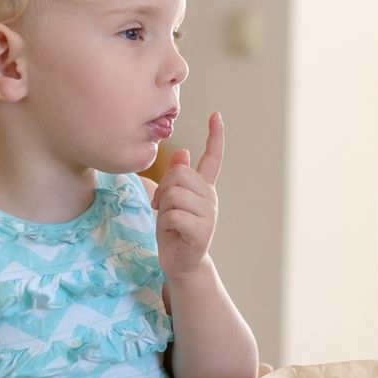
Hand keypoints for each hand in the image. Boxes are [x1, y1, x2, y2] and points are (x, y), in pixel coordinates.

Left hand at [154, 112, 222, 279]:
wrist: (182, 263)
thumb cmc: (175, 230)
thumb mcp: (172, 201)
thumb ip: (178, 178)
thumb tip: (182, 151)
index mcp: (204, 188)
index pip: (213, 157)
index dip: (215, 136)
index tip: (216, 115)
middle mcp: (210, 197)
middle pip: (180, 174)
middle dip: (163, 188)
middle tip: (161, 206)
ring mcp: (209, 214)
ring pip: (174, 194)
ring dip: (163, 208)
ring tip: (168, 220)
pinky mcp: (202, 231)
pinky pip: (173, 215)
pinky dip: (165, 223)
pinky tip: (172, 232)